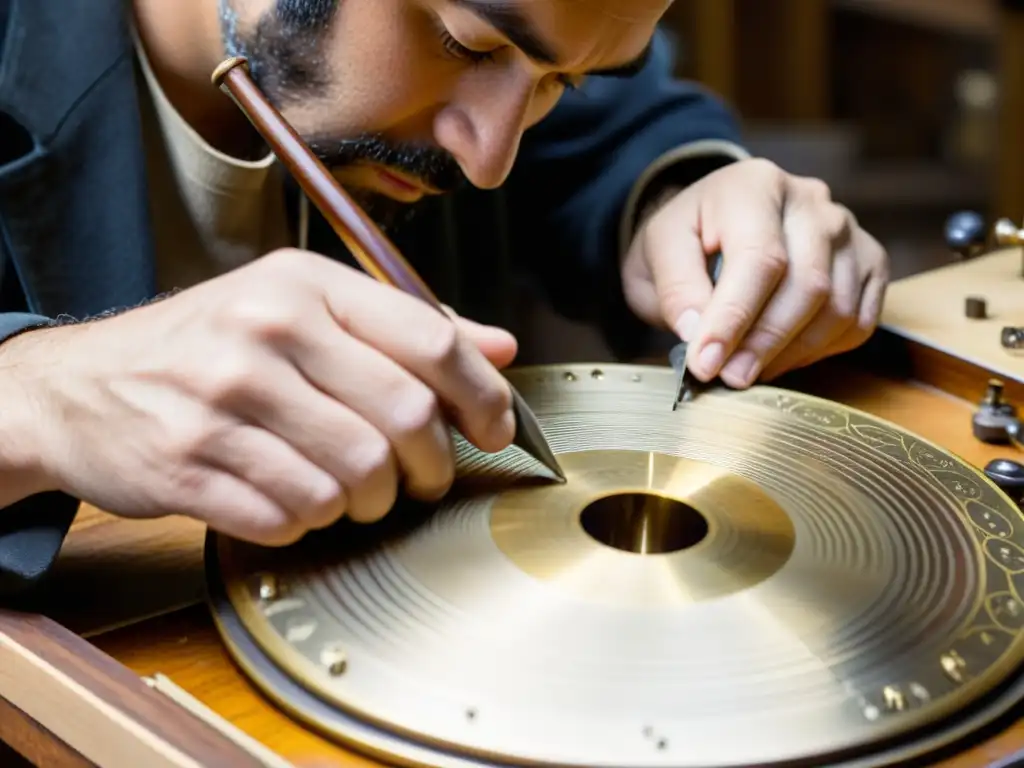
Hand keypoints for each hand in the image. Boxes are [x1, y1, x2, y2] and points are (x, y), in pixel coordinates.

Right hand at [6, 249, 516, 544]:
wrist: (77, 386)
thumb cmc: (204, 346)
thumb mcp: (297, 307)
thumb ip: (401, 327)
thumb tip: (498, 347)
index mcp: (302, 285)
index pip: (430, 341)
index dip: (483, 397)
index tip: (495, 430)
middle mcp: (264, 332)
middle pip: (403, 420)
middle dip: (430, 467)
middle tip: (420, 479)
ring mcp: (221, 400)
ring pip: (353, 481)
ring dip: (366, 503)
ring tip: (348, 491)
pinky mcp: (187, 465)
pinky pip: (290, 518)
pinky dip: (305, 523)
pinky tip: (289, 499)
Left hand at [622, 158, 888, 386]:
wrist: (714, 221)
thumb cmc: (687, 237)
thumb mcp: (657, 251)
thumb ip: (675, 288)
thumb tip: (700, 334)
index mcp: (755, 185)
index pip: (759, 257)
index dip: (734, 317)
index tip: (706, 362)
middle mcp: (811, 200)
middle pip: (808, 285)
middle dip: (764, 343)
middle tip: (729, 377)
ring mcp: (846, 230)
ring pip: (838, 308)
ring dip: (791, 353)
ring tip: (748, 370)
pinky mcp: (867, 260)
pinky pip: (858, 320)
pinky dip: (821, 350)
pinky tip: (781, 357)